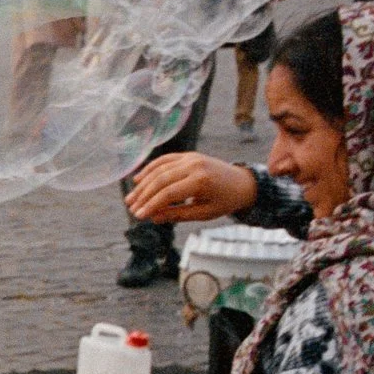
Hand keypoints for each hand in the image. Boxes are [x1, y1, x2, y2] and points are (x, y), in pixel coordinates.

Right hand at [125, 152, 257, 222]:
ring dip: (143, 184)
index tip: (139, 216)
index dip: (151, 205)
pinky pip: (165, 160)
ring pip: (159, 169)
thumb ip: (178, 214)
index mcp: (201, 181)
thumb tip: (153, 218)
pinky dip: (150, 169)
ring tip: (131, 198)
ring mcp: (190, 158)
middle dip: (143, 195)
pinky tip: (138, 180)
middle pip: (161, 180)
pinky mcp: (188, 155)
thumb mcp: (204, 213)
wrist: (243, 183)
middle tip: (131, 208)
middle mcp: (194, 165)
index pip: (168, 193)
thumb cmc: (224, 201)